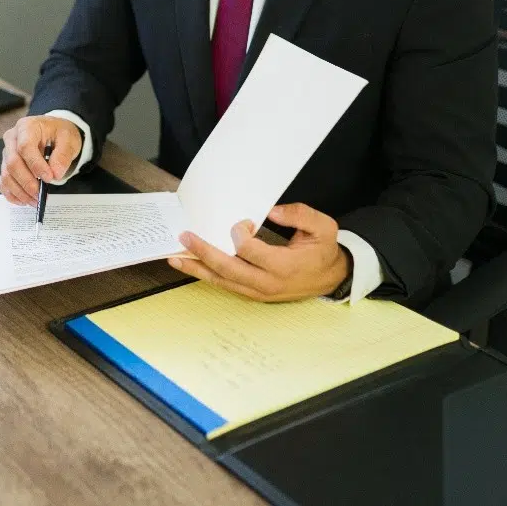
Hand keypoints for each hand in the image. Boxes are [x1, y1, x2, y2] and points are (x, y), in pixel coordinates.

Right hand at [0, 115, 83, 204]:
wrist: (54, 134)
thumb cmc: (59, 134)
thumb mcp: (68, 139)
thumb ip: (63, 155)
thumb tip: (55, 174)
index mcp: (26, 127)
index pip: (25, 147)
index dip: (35, 165)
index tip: (49, 178)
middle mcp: (12, 139)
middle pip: (13, 163)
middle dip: (27, 182)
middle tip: (40, 194)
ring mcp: (7, 153)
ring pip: (6, 176)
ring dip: (20, 192)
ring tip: (35, 201)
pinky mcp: (6, 166)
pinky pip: (3, 183)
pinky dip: (13, 195)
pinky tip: (25, 201)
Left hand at [168, 203, 349, 301]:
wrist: (331, 278)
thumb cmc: (323, 250)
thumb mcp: (323, 227)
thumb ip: (299, 215)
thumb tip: (272, 211)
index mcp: (284, 266)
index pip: (251, 251)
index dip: (240, 234)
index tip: (241, 222)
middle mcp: (268, 283)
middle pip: (229, 269)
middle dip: (204, 252)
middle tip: (185, 237)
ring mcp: (259, 292)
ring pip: (223, 281)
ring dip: (197, 269)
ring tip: (175, 257)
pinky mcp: (253, 294)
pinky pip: (226, 285)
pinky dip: (207, 275)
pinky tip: (192, 266)